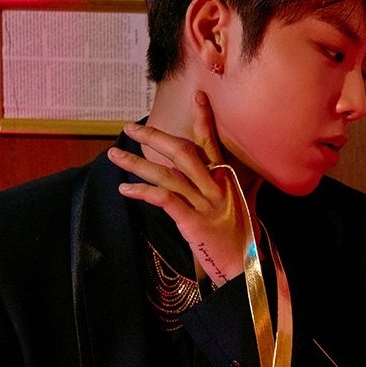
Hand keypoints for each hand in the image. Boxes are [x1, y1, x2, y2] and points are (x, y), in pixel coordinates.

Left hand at [107, 92, 245, 286]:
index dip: (204, 119)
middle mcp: (216, 188)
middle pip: (182, 152)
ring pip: (166, 175)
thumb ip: (244, 187)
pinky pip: (165, 200)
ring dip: (137, 164)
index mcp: (227, 181)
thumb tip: (251, 174)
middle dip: (154, 136)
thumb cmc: (244, 240)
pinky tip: (125, 189)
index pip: (212, 143)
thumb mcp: (245, 208)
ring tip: (114, 156)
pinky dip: (143, 192)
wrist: (248, 270)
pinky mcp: (193, 223)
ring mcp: (204, 205)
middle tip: (130, 127)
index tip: (197, 96)